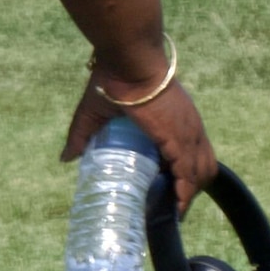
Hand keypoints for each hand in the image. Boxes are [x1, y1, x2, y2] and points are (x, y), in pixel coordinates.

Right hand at [66, 66, 217, 202]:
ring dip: (190, 193)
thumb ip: (82, 135)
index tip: (170, 193)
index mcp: (176, 121)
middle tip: (172, 203)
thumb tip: (66, 158)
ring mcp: (188, 133)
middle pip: (204, 166)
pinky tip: (176, 208)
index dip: (184, 175)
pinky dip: (185, 193)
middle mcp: (189, 128)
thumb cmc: (115, 79)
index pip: (192, 153)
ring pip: (202, 172)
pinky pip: (189, 173)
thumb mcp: (96, 112)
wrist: (129, 61)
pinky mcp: (181, 138)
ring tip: (173, 209)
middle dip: (191, 187)